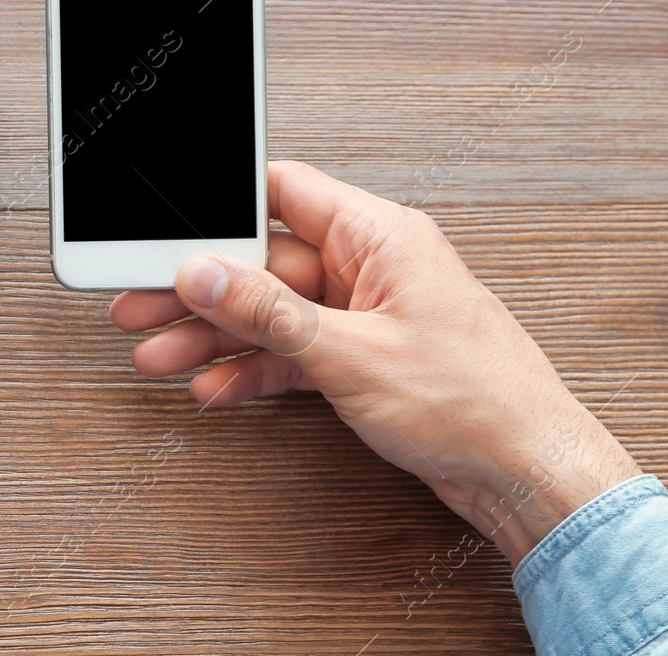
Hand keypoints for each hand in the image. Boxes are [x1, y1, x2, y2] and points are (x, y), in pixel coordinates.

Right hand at [110, 160, 640, 565]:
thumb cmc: (478, 402)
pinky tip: (213, 384)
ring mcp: (367, 315)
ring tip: (159, 353)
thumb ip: (271, 313)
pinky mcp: (364, 360)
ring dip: (215, 335)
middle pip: (265, 262)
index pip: (283, 194)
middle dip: (200, 289)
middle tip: (140, 303)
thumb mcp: (352, 353)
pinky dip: (253, 369)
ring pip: (272, 313)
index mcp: (381, 236)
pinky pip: (292, 353)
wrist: (527, 473)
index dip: (219, 208)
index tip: (165, 230)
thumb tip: (208, 275)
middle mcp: (373, 267)